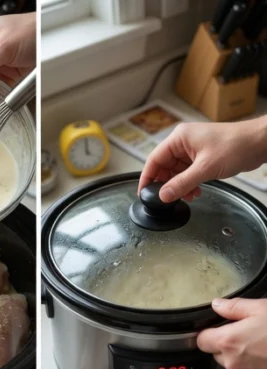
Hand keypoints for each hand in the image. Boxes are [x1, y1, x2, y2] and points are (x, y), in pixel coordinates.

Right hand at [139, 118, 266, 202]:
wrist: (258, 143)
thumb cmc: (236, 145)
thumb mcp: (205, 169)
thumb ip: (182, 184)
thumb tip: (163, 195)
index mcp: (180, 138)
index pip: (154, 159)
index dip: (147, 178)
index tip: (144, 193)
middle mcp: (184, 142)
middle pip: (164, 167)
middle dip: (167, 185)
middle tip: (168, 199)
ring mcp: (193, 150)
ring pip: (176, 172)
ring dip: (179, 186)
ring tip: (187, 195)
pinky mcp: (201, 157)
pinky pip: (187, 173)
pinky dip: (188, 184)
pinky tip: (195, 191)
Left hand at [196, 298, 266, 368]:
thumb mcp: (263, 309)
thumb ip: (236, 307)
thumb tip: (218, 305)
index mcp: (229, 341)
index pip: (201, 340)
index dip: (209, 333)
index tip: (217, 328)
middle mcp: (233, 363)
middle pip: (218, 354)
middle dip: (228, 345)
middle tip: (250, 334)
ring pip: (235, 367)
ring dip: (244, 359)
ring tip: (264, 347)